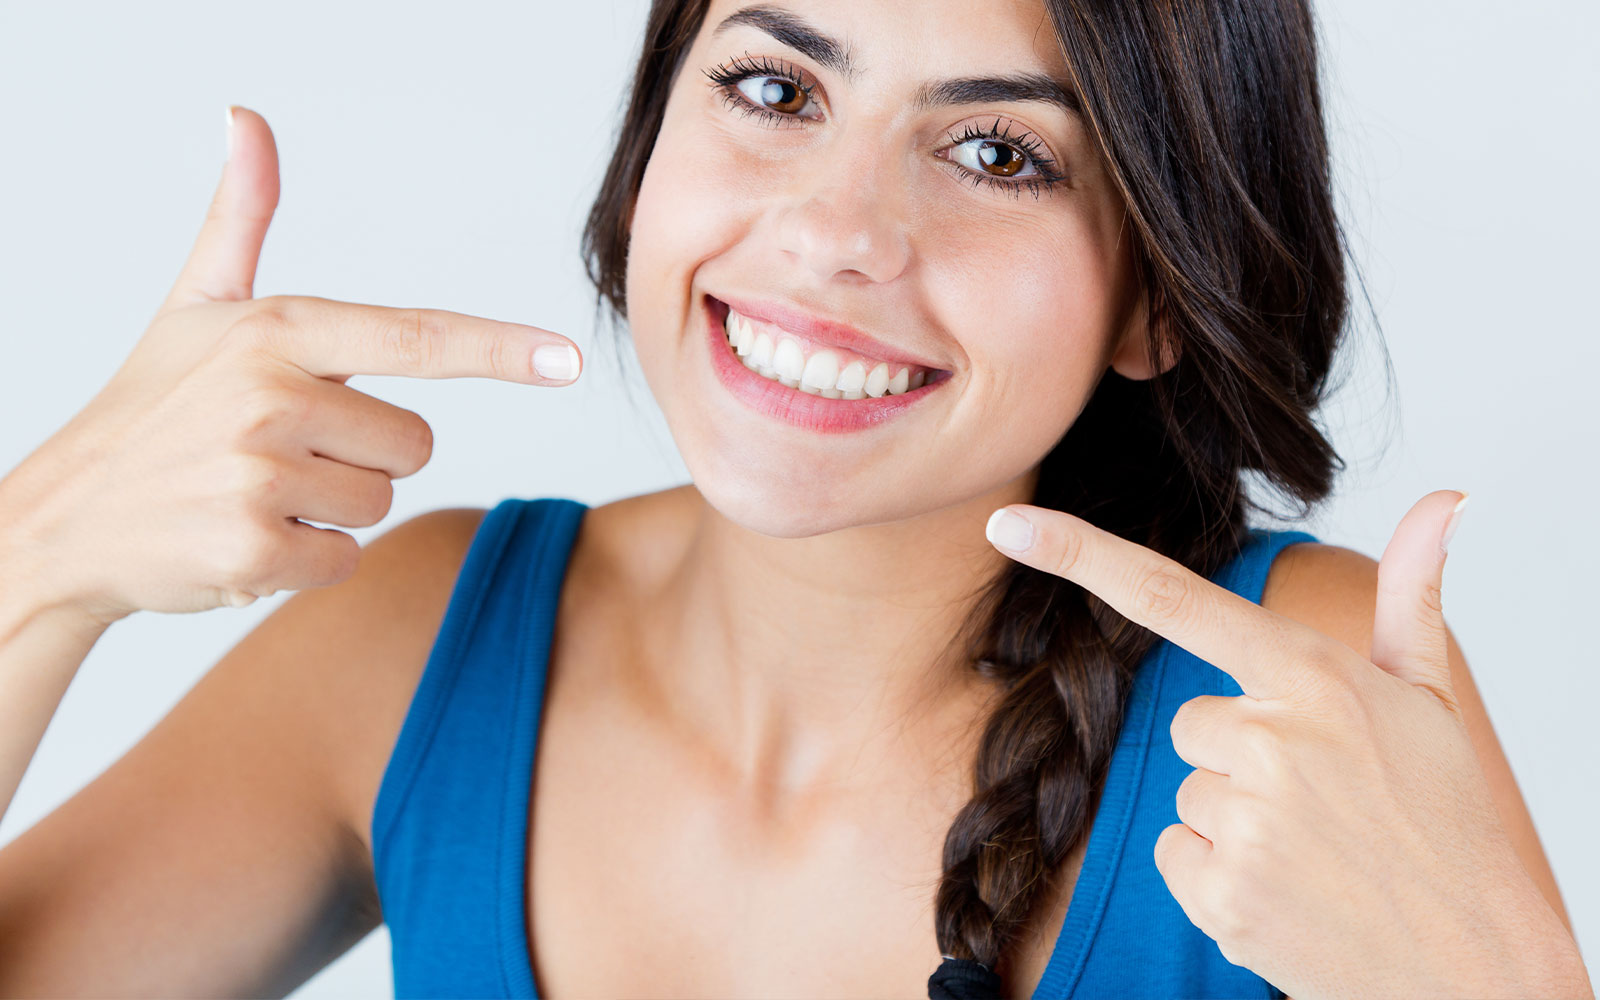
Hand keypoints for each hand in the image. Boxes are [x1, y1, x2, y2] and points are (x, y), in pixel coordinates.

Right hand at [0, 107, 582, 626]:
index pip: (415, 337)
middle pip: (414, 442)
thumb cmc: (152, 408)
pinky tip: (245, 536)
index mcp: (276, 331)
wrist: (68, 517)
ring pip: (382, 502)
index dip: (499, 349)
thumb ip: (241, 220)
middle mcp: (271, 395)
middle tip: (279, 451)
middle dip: (362, 456)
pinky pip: (344, 556)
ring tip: (254, 491)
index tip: (567, 359)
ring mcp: (260, 474)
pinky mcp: (255, 548)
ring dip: (332, 509)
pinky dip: (306, 559)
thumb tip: (247, 119)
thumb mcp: (194, 306)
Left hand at [984, 491, 1588, 998]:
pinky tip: (1284, 890)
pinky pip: (1174, 854)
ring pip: (1184, 791)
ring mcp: (1245, 818)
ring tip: (1312, 850)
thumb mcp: (1429, 699)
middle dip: (1237, 755)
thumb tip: (1444, 496)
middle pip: (1188, 722)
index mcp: (1312, 677)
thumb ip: (1410, 593)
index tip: (1008, 527)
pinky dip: (1216, 875)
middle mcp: (1272, 738)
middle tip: (1316, 798)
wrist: (1471, 960)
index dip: (1082, 557)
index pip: (1175, 599)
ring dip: (1233, 820)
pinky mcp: (1221, 891)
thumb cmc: (1444, 820)